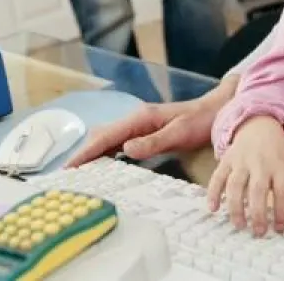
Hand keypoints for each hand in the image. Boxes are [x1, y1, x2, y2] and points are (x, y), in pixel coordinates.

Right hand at [66, 78, 237, 166]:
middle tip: (67, 174)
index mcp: (140, 118)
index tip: (70, 165)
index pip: (106, 136)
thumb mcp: (178, 133)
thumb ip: (152, 142)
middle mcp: (136, 120)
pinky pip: (118, 143)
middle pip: (102, 137)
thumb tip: (125, 149)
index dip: (87, 151)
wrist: (216, 110)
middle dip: (84, 154)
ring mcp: (139, 125)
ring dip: (92, 154)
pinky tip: (101, 165)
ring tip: (77, 173)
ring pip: (108, 139)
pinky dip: (105, 153)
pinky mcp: (144, 132)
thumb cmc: (199, 121)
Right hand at [206, 117, 283, 235]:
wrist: (259, 124)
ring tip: (239, 225)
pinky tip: (213, 208)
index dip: (282, 211)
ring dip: (236, 206)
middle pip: (258, 189)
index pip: (283, 190)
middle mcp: (261, 163)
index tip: (280, 229)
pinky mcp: (226, 160)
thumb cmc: (278, 153)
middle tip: (259, 232)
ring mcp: (241, 161)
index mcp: (281, 166)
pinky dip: (213, 192)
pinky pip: (217, 176)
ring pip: (235, 184)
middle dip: (258, 212)